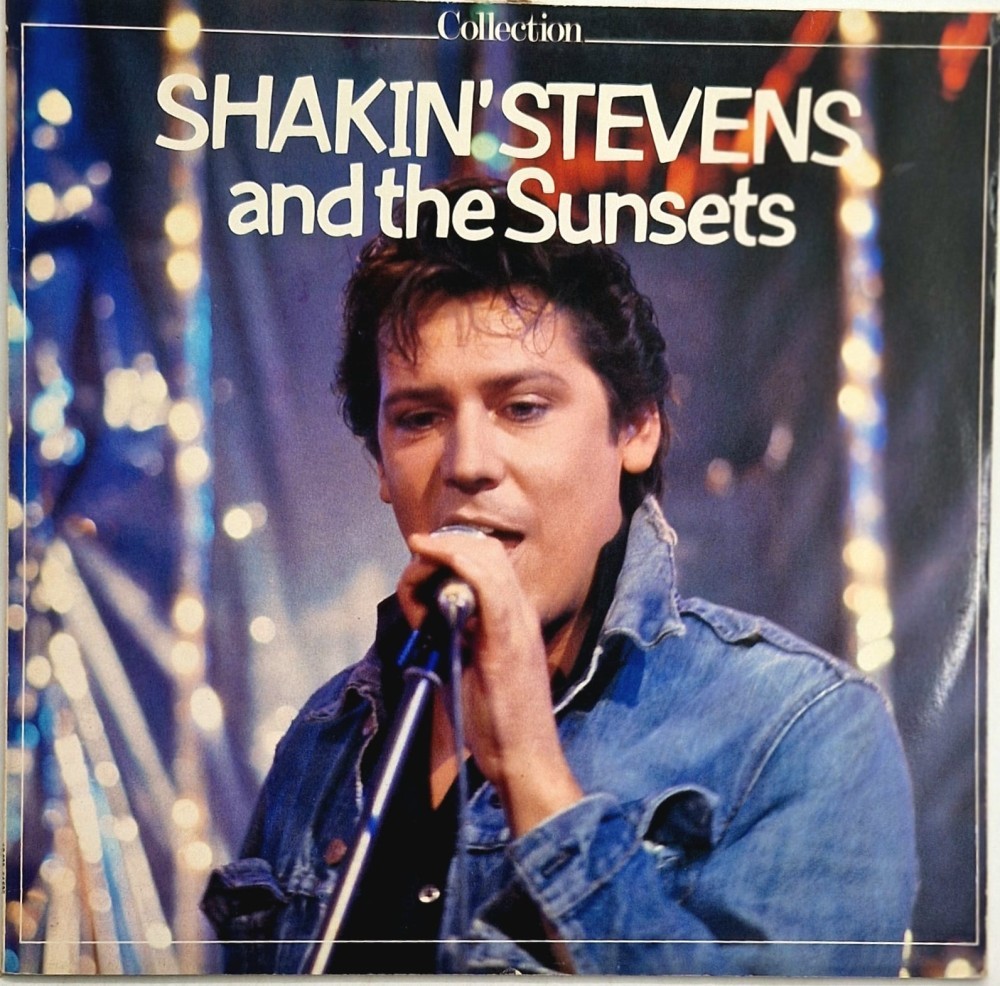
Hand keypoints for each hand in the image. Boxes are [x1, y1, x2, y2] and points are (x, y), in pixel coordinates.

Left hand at [398, 530, 582, 835]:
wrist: (527, 761)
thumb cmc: (499, 725)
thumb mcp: (473, 669)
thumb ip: (459, 638)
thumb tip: (431, 620)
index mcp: (515, 618)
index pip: (489, 561)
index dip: (452, 551)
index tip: (419, 565)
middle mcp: (522, 613)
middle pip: (486, 550)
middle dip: (442, 548)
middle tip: (414, 571)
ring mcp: (518, 623)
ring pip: (485, 557)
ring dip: (440, 556)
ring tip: (414, 581)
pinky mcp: (507, 640)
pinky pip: (486, 582)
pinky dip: (454, 561)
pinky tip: (429, 562)